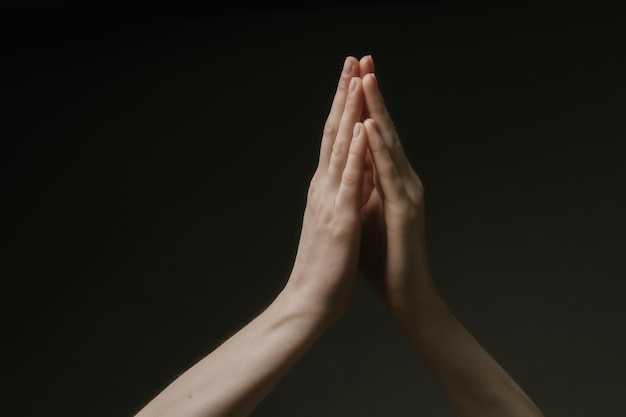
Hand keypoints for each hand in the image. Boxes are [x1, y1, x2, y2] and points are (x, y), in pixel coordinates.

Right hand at [283, 57, 366, 323]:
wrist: (309, 301)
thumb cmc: (324, 266)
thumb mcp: (333, 222)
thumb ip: (340, 195)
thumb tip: (354, 171)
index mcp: (324, 189)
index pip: (333, 139)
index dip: (342, 107)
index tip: (351, 78)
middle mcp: (323, 188)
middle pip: (333, 132)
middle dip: (344, 95)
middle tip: (350, 60)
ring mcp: (329, 201)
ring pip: (340, 148)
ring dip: (349, 112)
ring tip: (357, 79)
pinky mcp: (340, 220)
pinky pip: (349, 181)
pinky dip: (356, 153)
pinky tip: (362, 129)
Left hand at [356, 59, 433, 318]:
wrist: (404, 294)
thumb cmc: (383, 256)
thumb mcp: (367, 210)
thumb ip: (363, 185)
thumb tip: (349, 162)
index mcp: (389, 179)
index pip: (373, 134)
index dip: (362, 103)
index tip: (351, 73)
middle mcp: (401, 179)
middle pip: (383, 128)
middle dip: (371, 93)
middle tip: (362, 57)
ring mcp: (406, 193)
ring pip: (388, 144)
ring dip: (376, 110)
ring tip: (366, 77)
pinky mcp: (405, 211)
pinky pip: (388, 174)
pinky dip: (377, 149)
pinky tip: (369, 127)